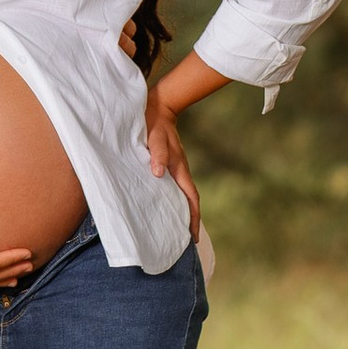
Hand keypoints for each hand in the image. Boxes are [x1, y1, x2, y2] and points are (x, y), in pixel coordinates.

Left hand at [145, 91, 201, 242]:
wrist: (159, 106)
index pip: (191, 199)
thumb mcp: (154, 137)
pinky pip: (173, 188)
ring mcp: (175, 169)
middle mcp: (180, 172)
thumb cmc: (154, 123)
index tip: (193, 237)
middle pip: (188, 202)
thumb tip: (158, 174)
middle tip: (185, 242)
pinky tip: (163, 206)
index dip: (193, 218)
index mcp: (179, 169)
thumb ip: (157, 154)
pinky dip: (172, 201)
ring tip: (174, 230)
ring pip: (181, 196)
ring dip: (181, 212)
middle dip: (189, 221)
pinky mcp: (168, 165)